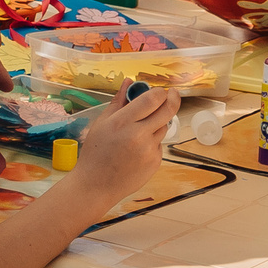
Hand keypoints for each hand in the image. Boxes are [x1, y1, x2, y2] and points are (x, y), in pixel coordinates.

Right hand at [69, 83, 179, 202]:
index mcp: (123, 122)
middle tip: (171, 95)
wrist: (96, 185)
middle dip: (172, 99)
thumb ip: (119, 101)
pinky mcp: (155, 162)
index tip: (159, 90)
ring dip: (157, 122)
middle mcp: (139, 135)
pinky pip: (159, 144)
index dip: (159, 91)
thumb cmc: (95, 153)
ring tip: (138, 131)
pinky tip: (136, 150)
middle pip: (168, 110)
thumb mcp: (102, 123)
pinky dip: (152, 141)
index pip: (152, 99)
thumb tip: (129, 82)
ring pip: (164, 127)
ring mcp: (149, 150)